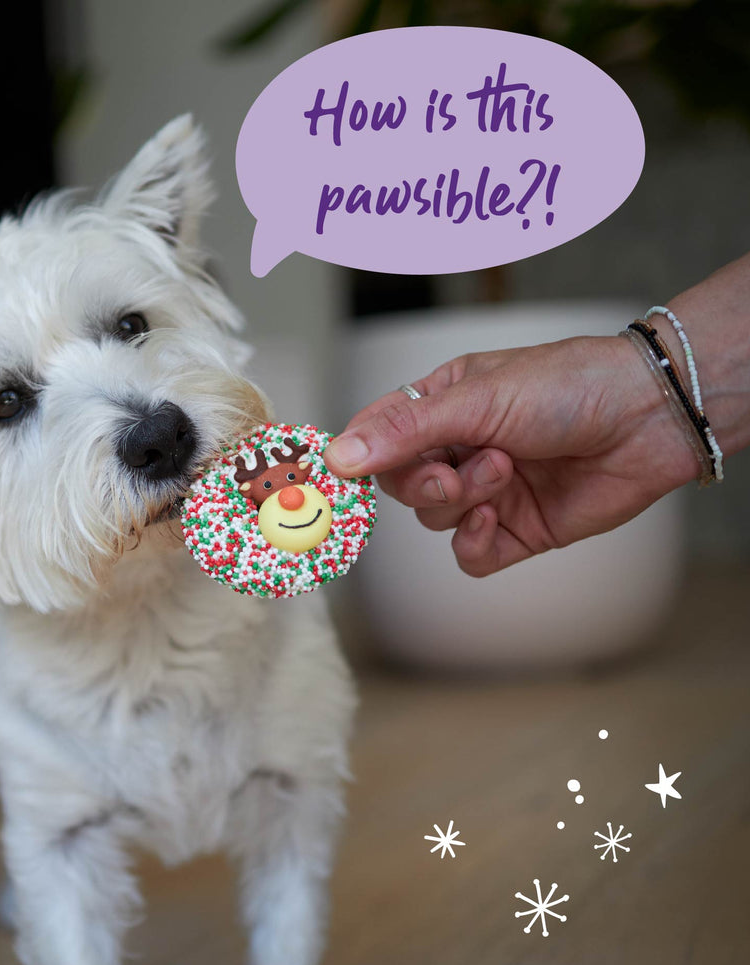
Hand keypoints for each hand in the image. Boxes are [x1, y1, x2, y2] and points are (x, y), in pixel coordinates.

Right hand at [325, 333, 699, 575]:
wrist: (649, 418)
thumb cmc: (568, 386)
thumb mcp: (477, 398)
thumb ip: (406, 431)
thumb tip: (339, 456)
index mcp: (443, 405)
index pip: (378, 436)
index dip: (358, 457)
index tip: (341, 475)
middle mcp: (460, 449)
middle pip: (401, 485)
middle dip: (422, 482)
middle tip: (454, 472)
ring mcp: (488, 491)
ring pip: (433, 518)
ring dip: (462, 500)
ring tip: (505, 471)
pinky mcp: (517, 529)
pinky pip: (469, 554)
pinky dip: (473, 543)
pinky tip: (494, 519)